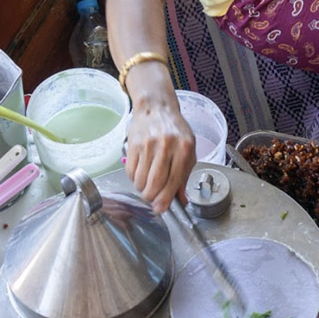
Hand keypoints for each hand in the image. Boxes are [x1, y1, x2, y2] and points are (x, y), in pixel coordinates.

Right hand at [125, 96, 196, 212]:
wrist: (156, 108)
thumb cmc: (175, 130)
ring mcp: (148, 144)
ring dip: (142, 189)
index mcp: (184, 148)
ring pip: (141, 180)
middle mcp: (166, 145)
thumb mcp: (188, 150)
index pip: (174, 181)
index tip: (161, 209)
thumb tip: (180, 200)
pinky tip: (141, 173)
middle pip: (154, 184)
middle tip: (152, 199)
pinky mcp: (133, 144)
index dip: (166, 199)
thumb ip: (185, 176)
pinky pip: (130, 172)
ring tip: (147, 184)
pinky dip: (134, 179)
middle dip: (152, 198)